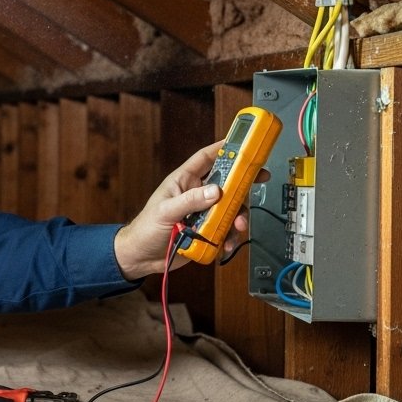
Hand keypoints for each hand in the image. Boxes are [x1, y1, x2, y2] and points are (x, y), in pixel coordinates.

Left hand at [113, 141, 248, 279]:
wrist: (142, 258)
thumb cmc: (146, 229)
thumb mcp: (166, 212)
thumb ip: (190, 201)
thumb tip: (216, 191)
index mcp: (184, 181)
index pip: (206, 158)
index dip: (224, 148)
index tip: (243, 143)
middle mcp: (196, 194)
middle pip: (226, 182)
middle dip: (242, 183)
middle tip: (260, 179)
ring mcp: (203, 213)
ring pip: (230, 208)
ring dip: (238, 216)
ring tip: (238, 227)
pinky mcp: (207, 231)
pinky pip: (226, 229)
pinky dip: (230, 236)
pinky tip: (226, 244)